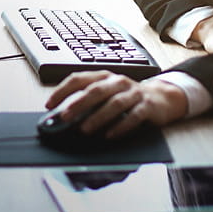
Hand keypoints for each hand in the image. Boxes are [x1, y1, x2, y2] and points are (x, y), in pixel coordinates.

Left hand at [44, 71, 189, 138]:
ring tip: (85, 129)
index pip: (79, 79)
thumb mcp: (108, 94)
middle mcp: (118, 81)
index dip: (62, 91)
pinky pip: (134, 116)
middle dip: (78, 104)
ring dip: (98, 117)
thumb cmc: (128, 97)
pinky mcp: (148, 106)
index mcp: (104, 76)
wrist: (163, 97)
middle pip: (96, 90)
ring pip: (114, 103)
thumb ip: (89, 102)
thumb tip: (62, 117)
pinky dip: (121, 126)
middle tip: (65, 117)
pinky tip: (110, 135)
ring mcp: (134, 92)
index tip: (49, 105)